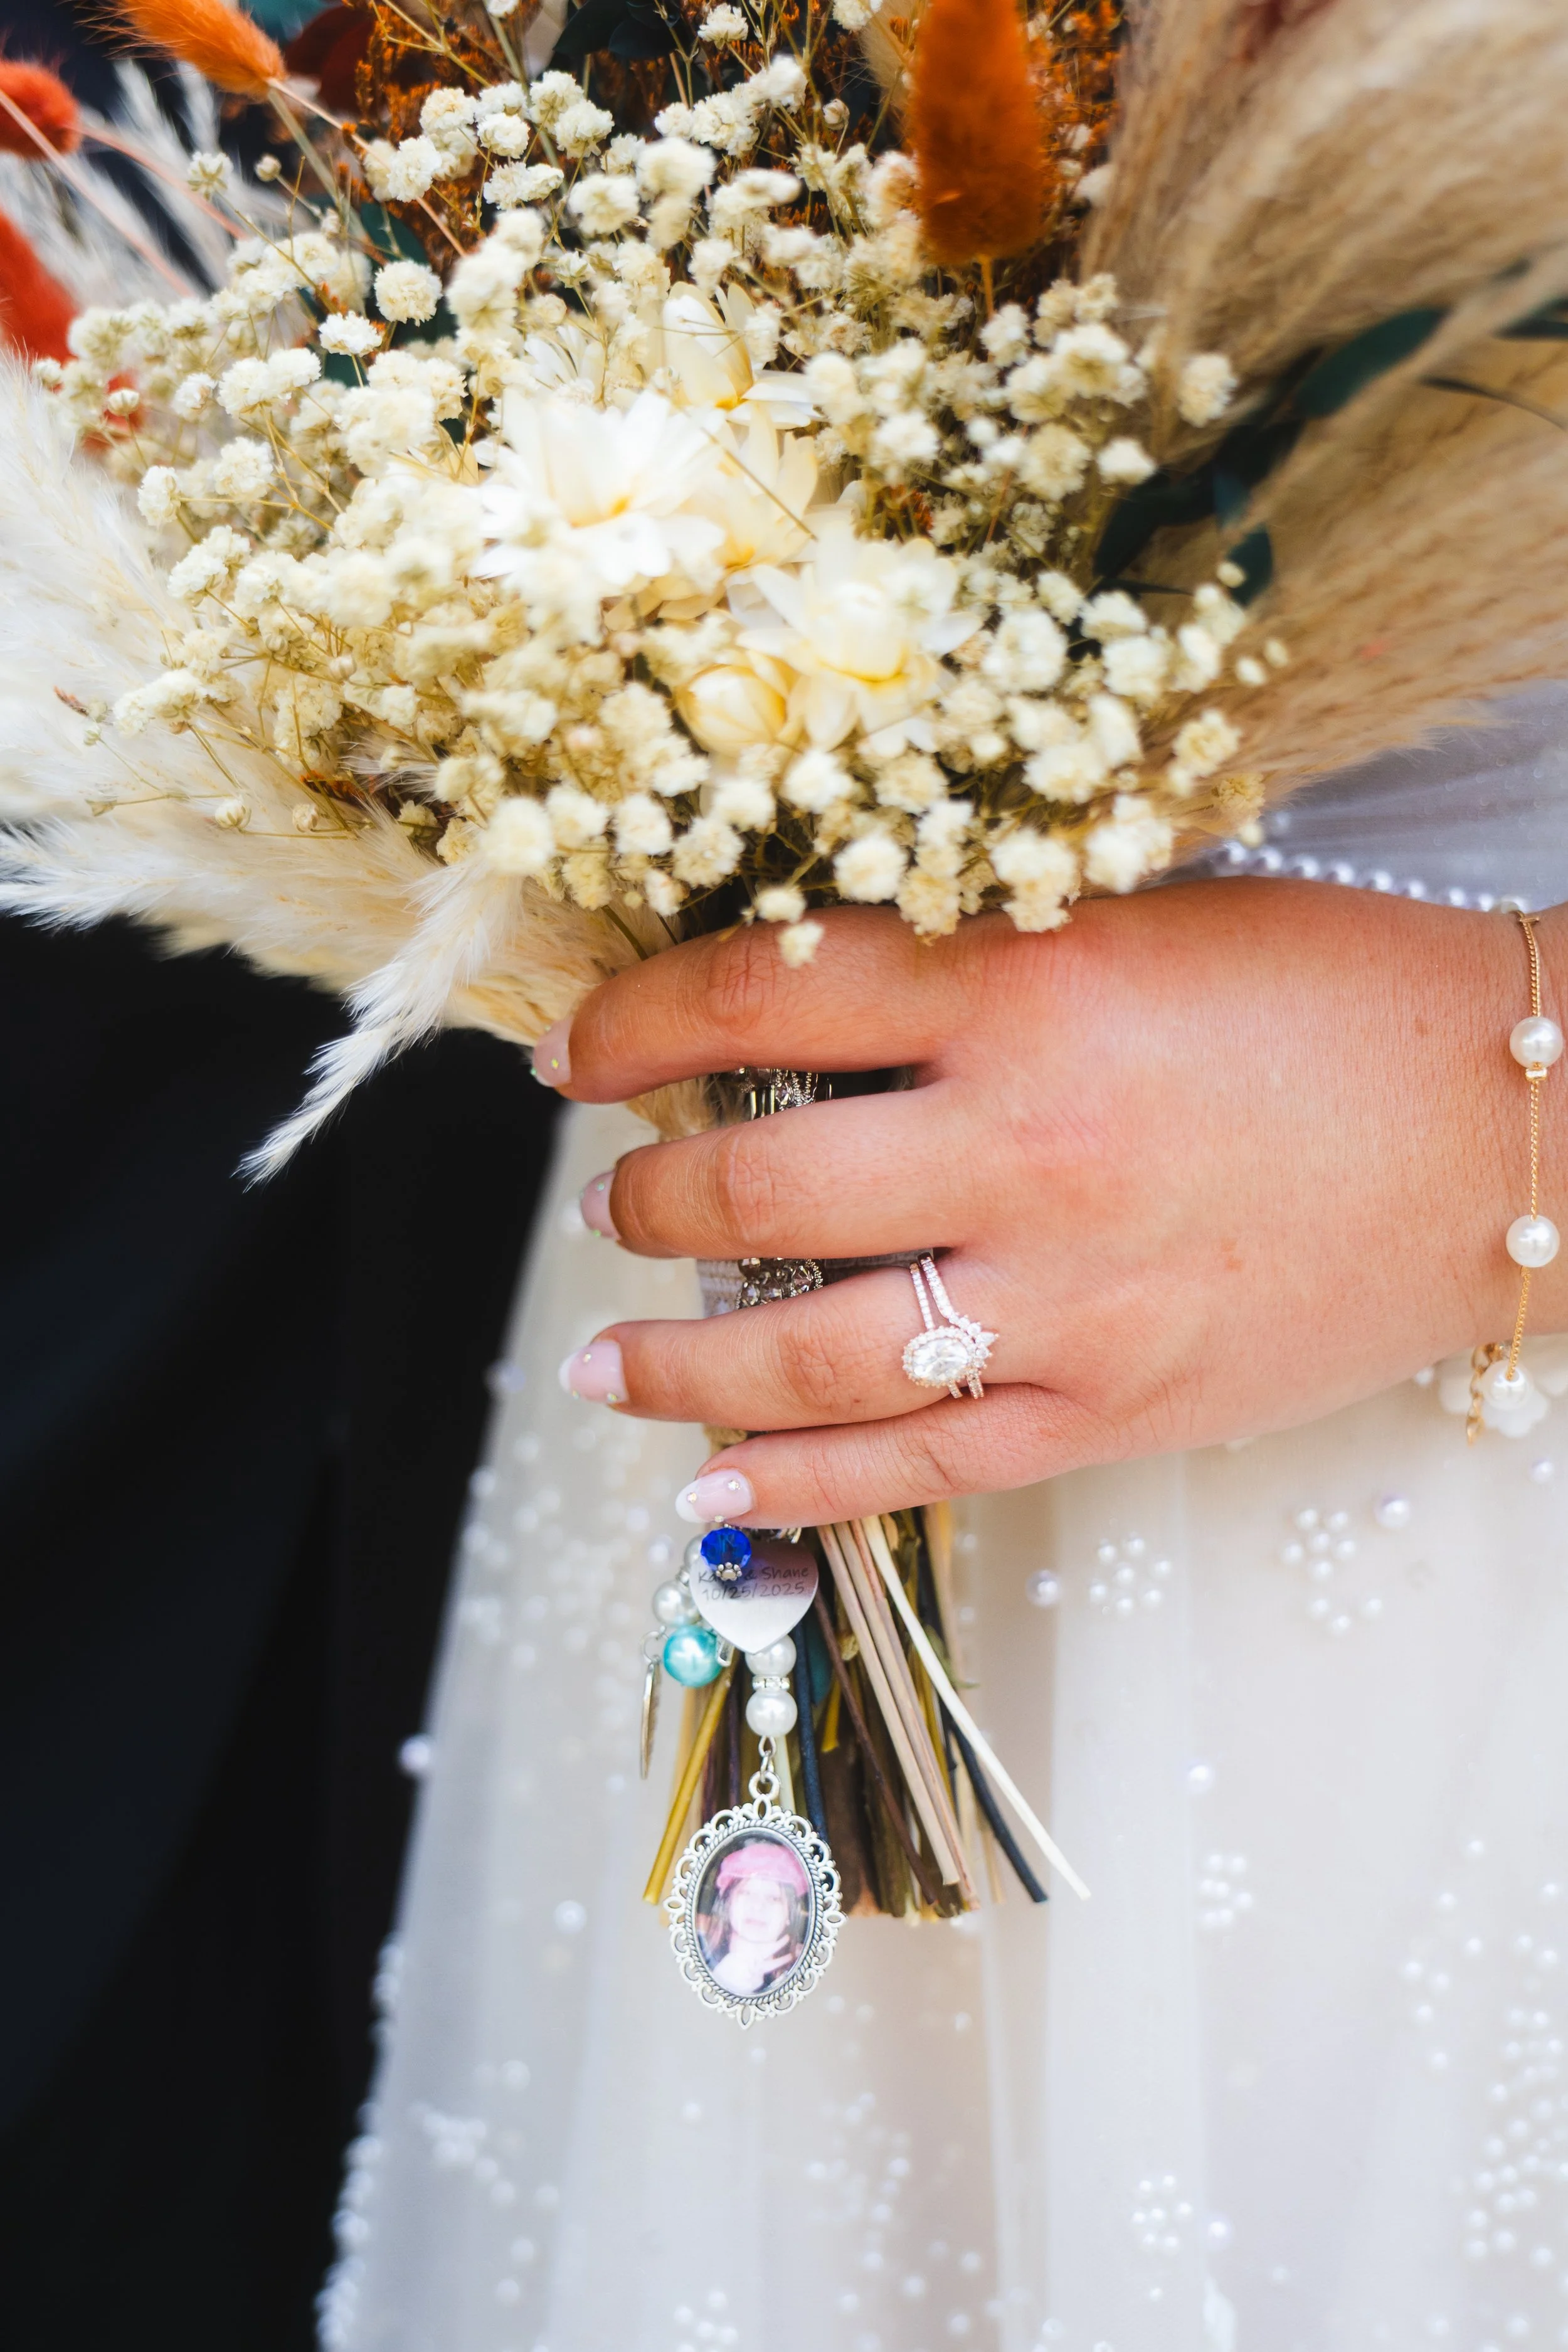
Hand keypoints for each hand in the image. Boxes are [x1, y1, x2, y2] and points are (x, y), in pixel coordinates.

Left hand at [538, 882, 1565, 1525]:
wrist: (1517, 1128)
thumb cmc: (1334, 997)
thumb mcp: (1133, 926)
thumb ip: (966, 970)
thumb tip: (788, 1015)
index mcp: (1029, 987)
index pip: (760, 996)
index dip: (631, 1026)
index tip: (576, 1056)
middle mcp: (1028, 1147)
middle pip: (753, 1186)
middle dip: (643, 1198)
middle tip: (609, 1200)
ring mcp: (1070, 1299)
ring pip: (805, 1354)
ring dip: (675, 1358)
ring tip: (602, 1356)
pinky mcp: (1115, 1409)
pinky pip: (918, 1463)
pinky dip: (794, 1483)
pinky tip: (707, 1484)